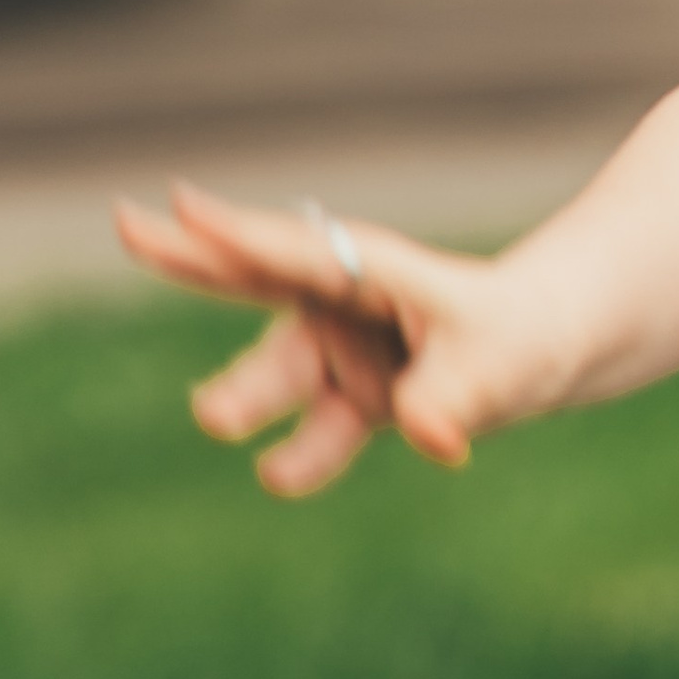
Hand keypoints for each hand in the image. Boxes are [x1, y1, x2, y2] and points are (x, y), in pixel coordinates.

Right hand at [112, 183, 570, 494]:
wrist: (550, 355)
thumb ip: (456, 395)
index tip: (178, 204)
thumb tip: (430, 436)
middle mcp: (346, 303)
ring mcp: (343, 352)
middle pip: (256, 277)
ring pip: (281, 371)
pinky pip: (321, 432)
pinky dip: (304, 456)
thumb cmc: (524, 333)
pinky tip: (278, 475)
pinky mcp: (355, 401)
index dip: (240, 233)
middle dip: (194, 258)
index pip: (298, 250)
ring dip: (248, 392)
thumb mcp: (500, 361)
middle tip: (129, 227)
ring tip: (215, 417)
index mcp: (374, 268)